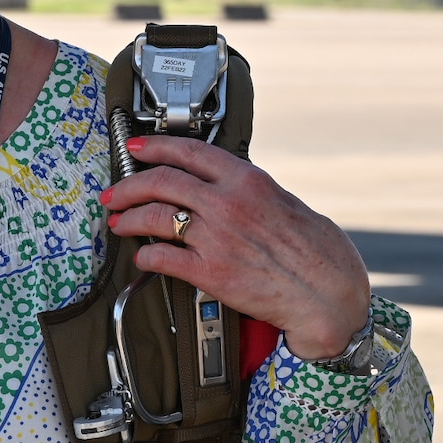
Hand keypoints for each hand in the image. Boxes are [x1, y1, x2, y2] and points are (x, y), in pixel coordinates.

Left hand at [100, 135, 370, 359]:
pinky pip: (162, 257)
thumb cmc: (317, 253)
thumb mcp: (286, 202)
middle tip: (114, 193)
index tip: (136, 148)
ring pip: (154, 217)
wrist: (328, 295)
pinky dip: (145, 256)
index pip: (189, 151)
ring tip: (118, 224)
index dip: (155, 146)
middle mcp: (228, 204)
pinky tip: (143, 257)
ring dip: (128, 219)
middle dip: (128, 186)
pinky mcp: (210, 272)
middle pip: (161, 181)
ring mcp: (216, 238)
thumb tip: (226, 185)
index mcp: (248, 181)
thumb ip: (251, 191)